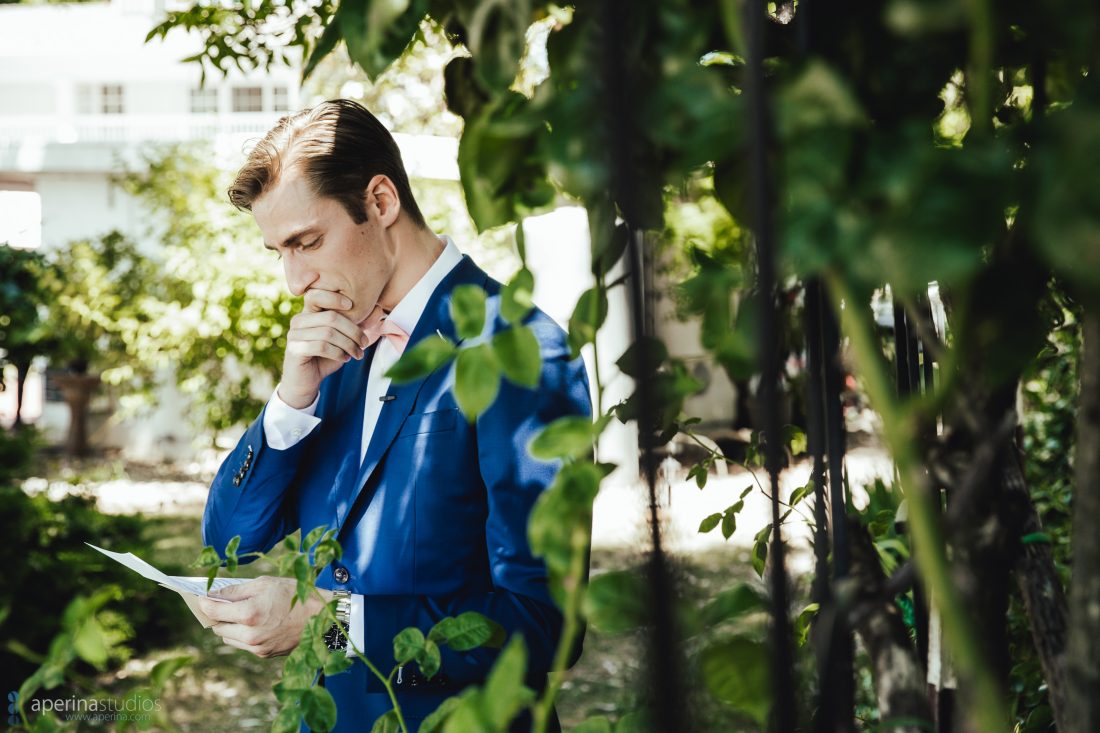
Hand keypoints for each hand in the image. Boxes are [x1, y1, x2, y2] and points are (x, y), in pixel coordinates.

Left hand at [198, 576, 332, 657]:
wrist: (322, 618)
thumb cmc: (295, 595)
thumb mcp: (265, 584)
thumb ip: (236, 590)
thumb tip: (213, 594)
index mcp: (249, 613)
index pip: (213, 611)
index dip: (204, 603)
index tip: (202, 597)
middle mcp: (250, 634)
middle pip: (217, 627)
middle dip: (218, 616)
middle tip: (223, 604)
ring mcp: (257, 647)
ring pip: (228, 638)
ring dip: (229, 627)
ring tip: (242, 614)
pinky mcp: (264, 654)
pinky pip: (243, 645)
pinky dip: (243, 635)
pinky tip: (256, 623)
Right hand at [280, 289, 369, 407]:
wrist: (307, 381)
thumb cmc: (325, 357)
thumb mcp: (345, 339)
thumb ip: (358, 324)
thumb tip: (378, 309)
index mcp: (308, 313)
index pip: (316, 295)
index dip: (334, 298)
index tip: (351, 306)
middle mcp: (298, 321)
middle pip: (331, 317)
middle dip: (353, 331)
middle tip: (364, 344)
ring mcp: (294, 335)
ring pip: (328, 333)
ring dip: (348, 345)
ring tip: (357, 354)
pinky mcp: (295, 350)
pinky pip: (322, 347)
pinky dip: (338, 353)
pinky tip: (345, 358)